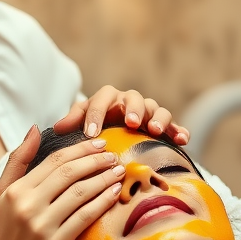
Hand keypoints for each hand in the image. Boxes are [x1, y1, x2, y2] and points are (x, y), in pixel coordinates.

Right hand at [0, 126, 125, 239]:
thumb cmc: (4, 232)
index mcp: (17, 190)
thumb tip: (35, 129)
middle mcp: (28, 205)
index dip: (80, 149)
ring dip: (103, 178)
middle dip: (95, 160)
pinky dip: (102, 202)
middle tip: (113, 154)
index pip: (54, 161)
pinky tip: (114, 193)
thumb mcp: (2, 193)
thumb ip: (18, 160)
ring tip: (118, 170)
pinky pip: (85, 217)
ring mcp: (43, 226)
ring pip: (80, 193)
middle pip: (69, 173)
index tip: (99, 143)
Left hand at [54, 85, 188, 144]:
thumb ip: (73, 122)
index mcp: (108, 99)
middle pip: (135, 99)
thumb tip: (57, 128)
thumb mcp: (82, 124)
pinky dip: (180, 131)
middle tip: (131, 123)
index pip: (101, 100)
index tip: (90, 134)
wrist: (115, 136)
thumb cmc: (97, 129)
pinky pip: (175, 126)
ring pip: (157, 109)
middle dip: (134, 109)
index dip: (96, 115)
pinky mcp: (165, 127)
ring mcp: (150, 114)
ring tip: (156, 131)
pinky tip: (183, 140)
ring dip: (159, 119)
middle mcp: (130, 102)